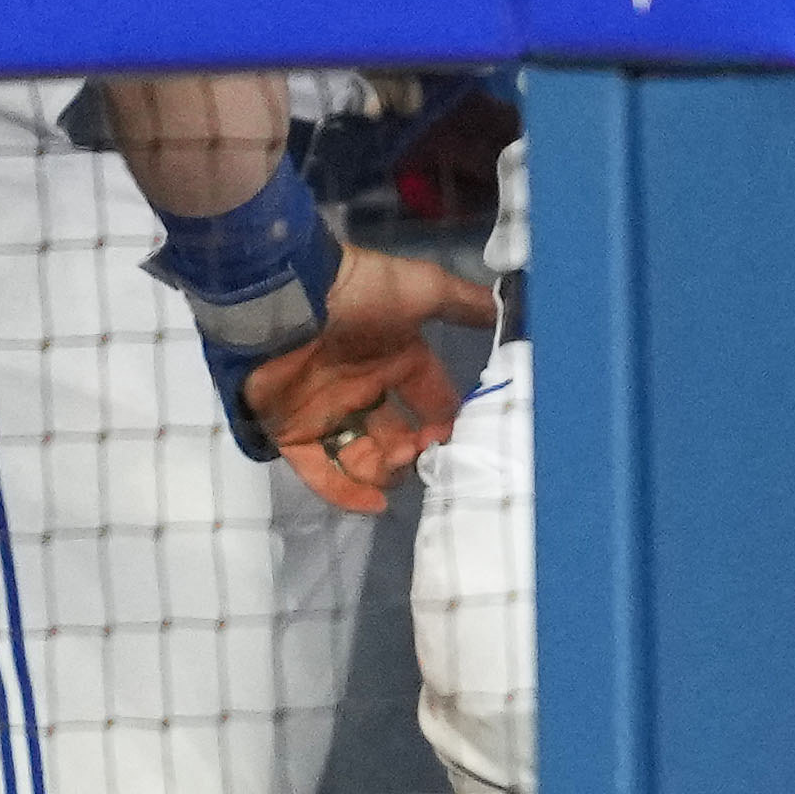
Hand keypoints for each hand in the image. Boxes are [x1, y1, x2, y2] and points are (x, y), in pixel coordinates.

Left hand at [239, 249, 499, 518]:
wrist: (285, 298)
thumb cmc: (359, 296)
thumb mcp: (422, 289)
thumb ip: (464, 303)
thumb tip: (508, 310)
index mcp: (395, 359)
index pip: (431, 399)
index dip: (445, 421)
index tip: (459, 441)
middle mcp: (363, 388)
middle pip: (397, 436)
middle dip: (414, 452)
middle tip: (420, 456)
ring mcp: (325, 413)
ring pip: (362, 457)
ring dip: (385, 470)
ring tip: (396, 467)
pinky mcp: (289, 431)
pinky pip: (318, 471)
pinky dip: (345, 491)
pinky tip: (375, 503)